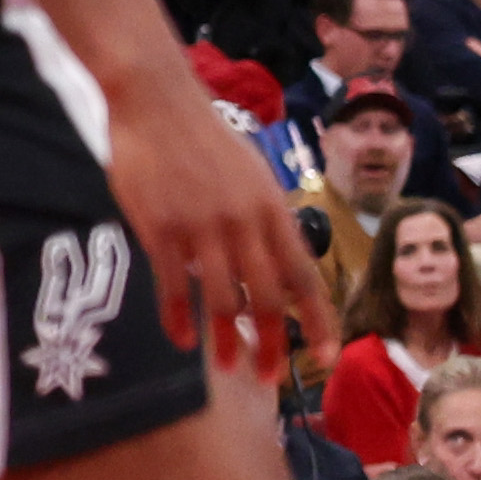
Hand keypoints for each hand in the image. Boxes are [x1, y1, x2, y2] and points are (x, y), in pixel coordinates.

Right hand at [105, 57, 328, 375]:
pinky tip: (181, 337)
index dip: (316, 320)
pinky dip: (179, 317)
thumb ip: (261, 217)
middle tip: (271, 378)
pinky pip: (174, 285)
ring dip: (226, 340)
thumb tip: (268, 259)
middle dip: (274, 344)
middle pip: (268, 298)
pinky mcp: (161, 227)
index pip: (304, 276)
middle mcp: (244, 223)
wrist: (156, 101)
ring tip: (226, 365)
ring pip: (223, 298)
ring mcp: (202, 226)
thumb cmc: (202, 136)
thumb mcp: (250, 174)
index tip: (324, 355)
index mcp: (271, 210)